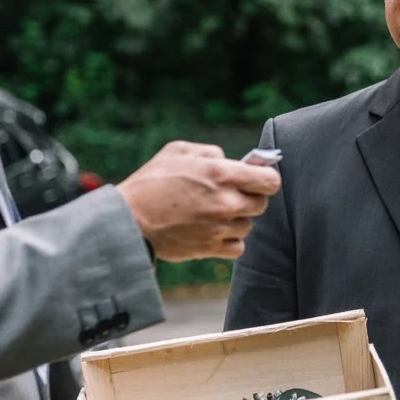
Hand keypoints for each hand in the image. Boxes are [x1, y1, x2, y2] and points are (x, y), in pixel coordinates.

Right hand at [116, 141, 281, 260]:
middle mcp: (227, 202)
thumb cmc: (150, 182)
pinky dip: (229, 241)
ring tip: (213, 214)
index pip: (270, 181)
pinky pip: (237, 247)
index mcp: (223, 174)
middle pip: (261, 204)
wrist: (128, 220)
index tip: (254, 180)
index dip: (264, 179)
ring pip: (248, 226)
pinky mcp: (211, 248)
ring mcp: (221, 228)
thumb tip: (227, 159)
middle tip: (228, 196)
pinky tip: (213, 231)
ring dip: (236, 220)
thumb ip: (209, 152)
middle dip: (248, 198)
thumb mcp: (177, 151)